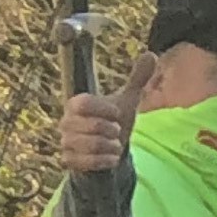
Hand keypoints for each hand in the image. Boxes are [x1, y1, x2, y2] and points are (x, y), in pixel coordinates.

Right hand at [58, 51, 159, 175]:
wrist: (108, 152)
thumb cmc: (114, 123)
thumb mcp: (127, 101)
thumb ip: (137, 79)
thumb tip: (150, 54)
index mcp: (76, 103)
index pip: (84, 103)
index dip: (105, 110)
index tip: (117, 114)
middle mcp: (66, 121)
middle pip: (92, 126)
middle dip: (113, 131)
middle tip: (116, 131)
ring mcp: (65, 141)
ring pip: (92, 145)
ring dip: (111, 147)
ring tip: (114, 144)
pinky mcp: (67, 160)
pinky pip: (88, 162)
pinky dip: (106, 160)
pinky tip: (110, 157)